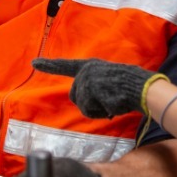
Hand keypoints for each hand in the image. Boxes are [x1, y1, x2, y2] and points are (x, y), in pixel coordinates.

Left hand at [32, 57, 165, 117]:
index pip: (66, 66)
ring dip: (97, 110)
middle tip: (108, 102)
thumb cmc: (130, 88)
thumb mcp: (108, 81)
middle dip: (89, 105)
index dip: (49, 65)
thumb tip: (83, 101)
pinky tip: (113, 105)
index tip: (34, 63)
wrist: (143, 88)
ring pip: (83, 106)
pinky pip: (90, 111)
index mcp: (90, 66)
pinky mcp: (90, 89)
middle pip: (75, 96)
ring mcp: (87, 79)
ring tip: (113, 102)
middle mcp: (86, 70)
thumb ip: (93, 87)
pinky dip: (101, 113)